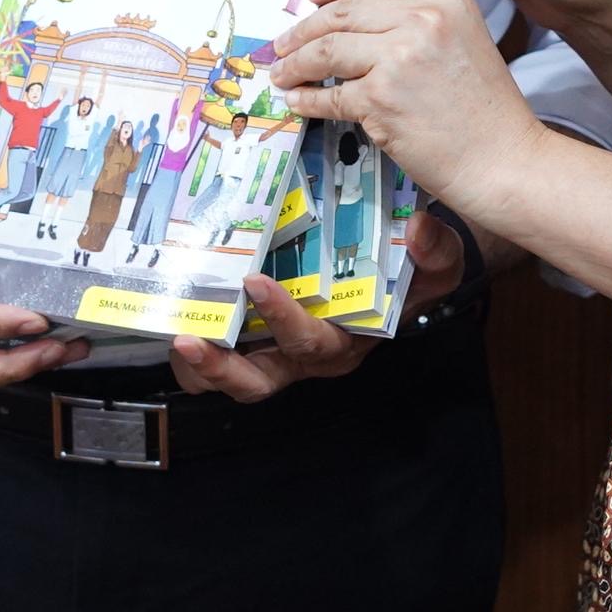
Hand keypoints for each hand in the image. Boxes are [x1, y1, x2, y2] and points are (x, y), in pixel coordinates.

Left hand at [167, 211, 471, 403]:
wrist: (398, 272)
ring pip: (229, 377)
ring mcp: (273, 351)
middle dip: (221, 369)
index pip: (310, 343)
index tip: (256, 282)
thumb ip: (438, 254)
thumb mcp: (437, 266)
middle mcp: (304, 357)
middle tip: (188, 340)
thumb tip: (424, 229)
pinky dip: (193, 344)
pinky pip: (216, 356)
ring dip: (197, 366)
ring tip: (173, 337)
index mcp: (343, 342)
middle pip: (257, 383)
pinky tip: (173, 311)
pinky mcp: (252, 339)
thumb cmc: (411, 274)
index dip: (282, 319)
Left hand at [270, 0, 544, 221]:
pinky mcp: (380, 98)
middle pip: (343, 11)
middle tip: (284, 42)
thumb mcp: (464, 41)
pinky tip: (298, 101)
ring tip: (282, 72)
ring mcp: (399, 57)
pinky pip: (329, 95)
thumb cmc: (487, 112)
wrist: (505, 159)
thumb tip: (358, 24)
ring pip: (327, 50)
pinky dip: (306, 99)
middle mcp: (423, 19)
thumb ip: (420, 22)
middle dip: (304, 28)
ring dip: (296, 62)